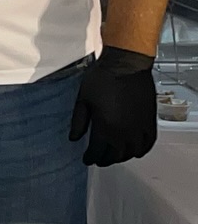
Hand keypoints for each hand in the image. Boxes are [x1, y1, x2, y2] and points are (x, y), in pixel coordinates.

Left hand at [68, 47, 156, 166]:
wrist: (126, 64)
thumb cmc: (103, 78)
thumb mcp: (82, 99)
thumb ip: (78, 121)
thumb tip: (74, 138)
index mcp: (105, 127)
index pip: (97, 152)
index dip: (90, 158)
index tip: (87, 159)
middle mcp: (123, 132)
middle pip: (114, 156)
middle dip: (104, 159)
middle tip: (99, 158)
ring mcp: (139, 128)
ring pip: (131, 153)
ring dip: (121, 157)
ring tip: (114, 154)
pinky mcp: (149, 121)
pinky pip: (148, 143)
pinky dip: (140, 150)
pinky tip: (134, 150)